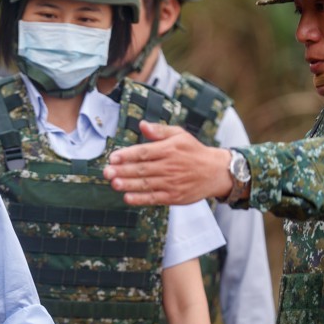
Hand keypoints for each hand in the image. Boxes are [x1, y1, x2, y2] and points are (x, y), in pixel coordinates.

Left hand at [103, 121, 231, 205]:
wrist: (216, 172)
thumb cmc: (194, 151)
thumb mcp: (180, 135)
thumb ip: (159, 131)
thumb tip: (142, 125)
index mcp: (169, 149)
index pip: (144, 152)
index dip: (127, 155)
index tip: (112, 157)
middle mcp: (169, 166)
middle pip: (142, 169)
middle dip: (122, 170)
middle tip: (107, 172)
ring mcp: (172, 182)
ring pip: (146, 184)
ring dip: (128, 184)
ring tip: (114, 183)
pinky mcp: (174, 196)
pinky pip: (154, 198)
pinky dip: (141, 199)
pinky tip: (127, 198)